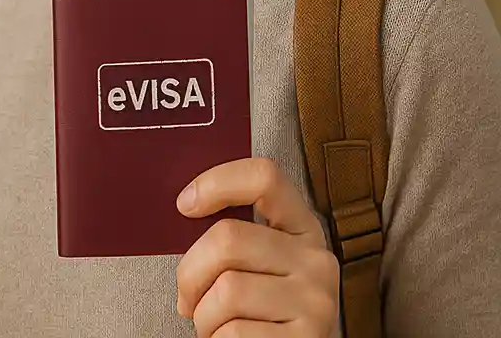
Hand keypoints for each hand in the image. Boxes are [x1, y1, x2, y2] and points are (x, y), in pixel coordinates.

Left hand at [174, 157, 339, 337]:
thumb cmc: (261, 312)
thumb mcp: (261, 264)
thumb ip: (236, 238)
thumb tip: (185, 211)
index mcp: (302, 228)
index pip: (264, 178)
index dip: (217, 182)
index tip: (185, 204)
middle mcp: (316, 259)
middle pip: (228, 239)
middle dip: (190, 274)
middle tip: (189, 297)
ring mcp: (314, 301)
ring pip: (226, 290)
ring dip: (203, 316)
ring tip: (215, 325)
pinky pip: (234, 332)